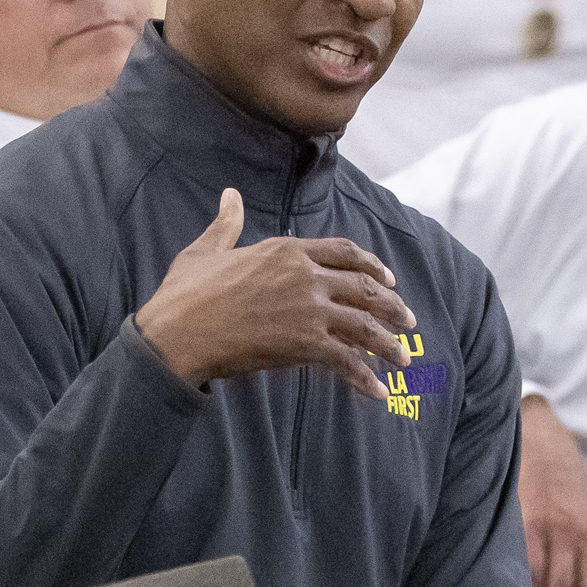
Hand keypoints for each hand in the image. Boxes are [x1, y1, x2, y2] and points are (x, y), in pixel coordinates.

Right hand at [130, 188, 415, 398]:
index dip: (371, 264)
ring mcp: (308, 309)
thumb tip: (229, 194)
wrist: (178, 332)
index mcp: (286, 250)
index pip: (343, 251)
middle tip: (408, 323)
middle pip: (365, 287)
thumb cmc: (185, 294)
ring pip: (364, 324)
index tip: (389, 277)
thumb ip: (226, 222)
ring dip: (388, 345)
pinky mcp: (305, 342)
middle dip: (392, 306)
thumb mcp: (206, 248)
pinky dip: (366, 378)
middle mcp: (305, 275)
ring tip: (402, 361)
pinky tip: (379, 392)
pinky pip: (347, 361)